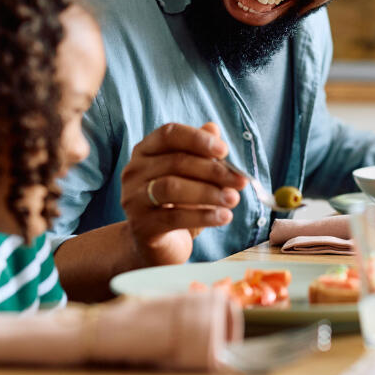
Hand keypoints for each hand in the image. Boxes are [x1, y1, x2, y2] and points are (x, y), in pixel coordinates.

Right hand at [119, 121, 247, 267]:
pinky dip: (204, 216)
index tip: (225, 151)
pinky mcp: (141, 226)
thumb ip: (201, 152)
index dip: (197, 139)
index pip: (169, 134)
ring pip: (172, 187)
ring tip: (234, 199)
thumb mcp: (192, 176)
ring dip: (209, 192)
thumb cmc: (178, 204)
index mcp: (146, 151)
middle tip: (240, 180)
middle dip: (213, 170)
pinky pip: (174, 217)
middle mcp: (134, 171)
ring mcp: (133, 199)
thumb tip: (213, 128)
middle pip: (176, 162)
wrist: (156, 246)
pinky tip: (224, 217)